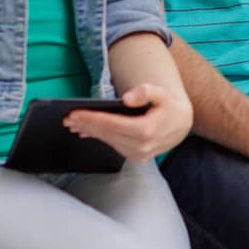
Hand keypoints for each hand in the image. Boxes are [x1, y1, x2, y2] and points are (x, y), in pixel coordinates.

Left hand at [62, 83, 193, 163]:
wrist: (180, 126)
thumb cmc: (168, 107)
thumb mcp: (162, 94)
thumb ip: (146, 91)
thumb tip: (127, 98)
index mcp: (146, 130)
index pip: (111, 124)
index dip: (92, 118)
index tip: (75, 113)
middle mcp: (141, 146)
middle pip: (106, 134)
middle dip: (86, 124)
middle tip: (68, 118)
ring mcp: (138, 154)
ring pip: (107, 141)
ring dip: (90, 132)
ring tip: (75, 124)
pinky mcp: (135, 157)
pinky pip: (112, 146)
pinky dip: (99, 137)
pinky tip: (88, 132)